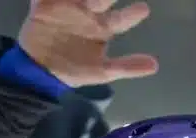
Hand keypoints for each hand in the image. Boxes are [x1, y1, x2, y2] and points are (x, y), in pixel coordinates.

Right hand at [18, 0, 158, 87]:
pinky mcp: (47, 2)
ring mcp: (70, 5)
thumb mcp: (102, 72)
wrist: (40, 70)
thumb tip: (155, 65)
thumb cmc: (73, 71)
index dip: (132, 15)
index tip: (144, 10)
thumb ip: (127, 66)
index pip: (121, 18)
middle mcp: (90, 13)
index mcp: (103, 28)